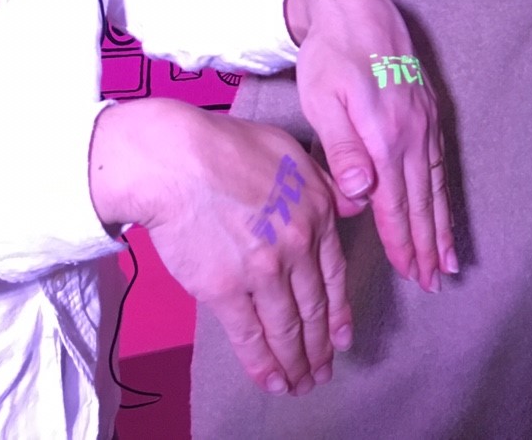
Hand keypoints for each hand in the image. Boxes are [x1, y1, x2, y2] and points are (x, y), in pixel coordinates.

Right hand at [89, 99, 347, 395]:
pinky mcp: (226, 290)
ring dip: (296, 361)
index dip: (339, 311)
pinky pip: (250, 335)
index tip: (343, 337)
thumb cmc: (227, 147)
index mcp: (316, 214)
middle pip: (314, 307)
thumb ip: (325, 183)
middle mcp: (298, 246)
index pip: (334, 274)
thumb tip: (354, 203)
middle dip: (321, 345)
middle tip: (323, 371)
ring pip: (287, 327)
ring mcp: (264, 271)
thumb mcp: (291, 152)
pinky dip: (264, 364)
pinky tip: (273, 382)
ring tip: (301, 384)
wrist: (176, 160)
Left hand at [286, 0, 454, 292]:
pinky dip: (445, 192)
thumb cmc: (332, 56)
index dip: (403, 241)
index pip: (394, 203)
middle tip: (434, 280)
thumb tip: (359, 195)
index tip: (411, 273)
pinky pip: (440, 162)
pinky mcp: (428, 111)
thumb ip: (342, 150)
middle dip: (428, 244)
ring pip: (436, 185)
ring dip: (443, 225)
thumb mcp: (324, 100)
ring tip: (450, 258)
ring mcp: (425, 122)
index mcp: (384, 137)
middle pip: (422, 201)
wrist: (358, 9)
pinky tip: (445, 209)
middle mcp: (412, 134)